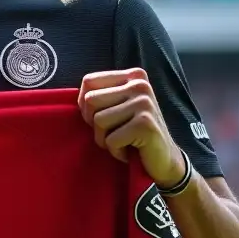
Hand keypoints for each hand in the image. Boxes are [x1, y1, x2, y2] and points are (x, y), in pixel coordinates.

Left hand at [77, 68, 185, 187]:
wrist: (164, 161)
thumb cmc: (134, 135)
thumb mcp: (118, 107)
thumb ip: (101, 95)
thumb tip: (73, 95)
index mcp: (133, 76)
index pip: (89, 81)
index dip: (85, 104)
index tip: (101, 118)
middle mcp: (140, 85)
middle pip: (90, 100)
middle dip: (95, 124)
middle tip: (114, 133)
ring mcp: (144, 103)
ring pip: (98, 120)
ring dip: (105, 139)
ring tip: (124, 141)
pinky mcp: (145, 124)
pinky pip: (111, 139)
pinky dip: (116, 151)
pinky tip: (131, 150)